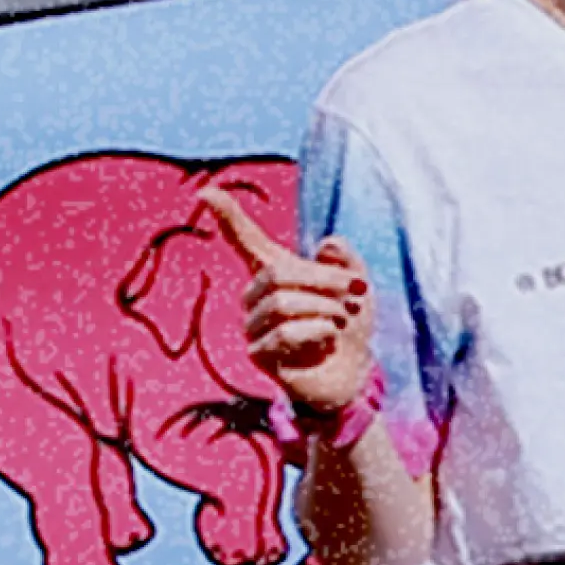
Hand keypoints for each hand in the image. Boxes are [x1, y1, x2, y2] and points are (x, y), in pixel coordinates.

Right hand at [218, 195, 376, 424]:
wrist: (351, 374)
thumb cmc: (349, 325)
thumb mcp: (358, 287)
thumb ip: (347, 262)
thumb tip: (327, 245)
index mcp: (275, 272)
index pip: (245, 239)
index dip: (227, 215)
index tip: (206, 191)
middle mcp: (255, 296)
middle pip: (277, 274)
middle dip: (324, 281)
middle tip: (356, 295)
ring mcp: (253, 326)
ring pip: (282, 304)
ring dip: (325, 309)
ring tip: (341, 321)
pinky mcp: (258, 355)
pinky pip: (285, 334)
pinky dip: (318, 333)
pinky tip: (327, 341)